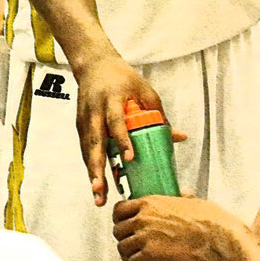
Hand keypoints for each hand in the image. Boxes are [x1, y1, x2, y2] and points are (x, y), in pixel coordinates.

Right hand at [72, 55, 166, 205]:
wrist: (93, 64)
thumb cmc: (122, 77)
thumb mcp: (145, 90)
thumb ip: (159, 115)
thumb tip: (179, 137)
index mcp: (111, 99)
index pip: (116, 121)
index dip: (122, 139)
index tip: (129, 158)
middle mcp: (95, 110)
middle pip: (95, 142)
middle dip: (97, 167)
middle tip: (101, 188)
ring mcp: (85, 118)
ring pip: (87, 149)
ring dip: (92, 173)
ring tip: (98, 195)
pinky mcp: (80, 125)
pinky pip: (85, 149)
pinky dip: (91, 166)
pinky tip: (97, 184)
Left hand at [113, 194, 241, 260]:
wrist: (215, 236)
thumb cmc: (207, 219)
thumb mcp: (190, 201)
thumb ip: (184, 196)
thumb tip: (185, 193)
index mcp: (149, 203)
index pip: (119, 209)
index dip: (118, 219)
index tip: (121, 224)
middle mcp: (142, 218)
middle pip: (118, 229)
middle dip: (122, 238)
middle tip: (128, 244)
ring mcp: (145, 236)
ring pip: (123, 247)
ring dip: (125, 255)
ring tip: (131, 259)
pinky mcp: (151, 253)